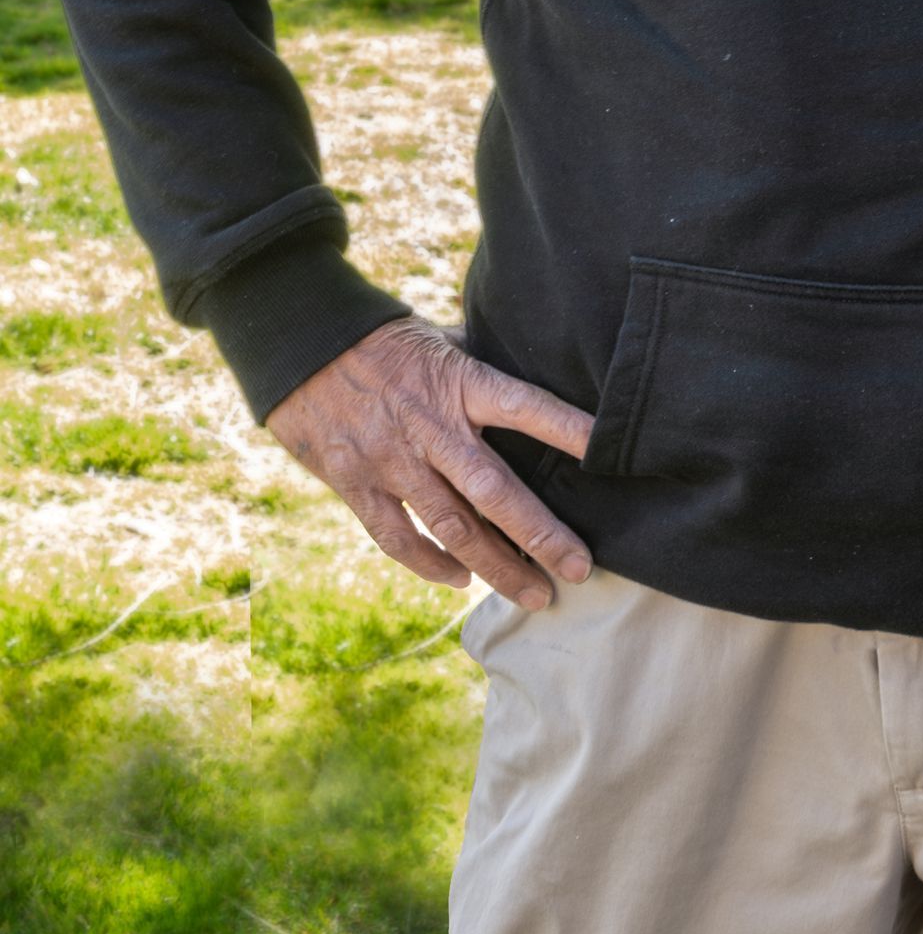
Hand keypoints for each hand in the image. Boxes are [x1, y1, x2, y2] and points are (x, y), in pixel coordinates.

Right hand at [268, 315, 594, 609]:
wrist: (301, 344)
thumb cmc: (385, 340)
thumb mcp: (443, 341)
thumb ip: (483, 372)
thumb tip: (539, 377)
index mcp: (459, 383)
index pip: (527, 406)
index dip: (569, 430)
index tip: (611, 453)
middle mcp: (429, 427)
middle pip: (495, 491)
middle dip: (541, 536)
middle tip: (580, 568)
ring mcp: (390, 461)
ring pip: (452, 528)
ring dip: (497, 566)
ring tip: (536, 594)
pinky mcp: (354, 483)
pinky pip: (397, 538)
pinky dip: (431, 564)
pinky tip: (461, 579)